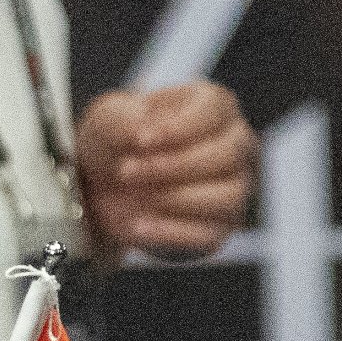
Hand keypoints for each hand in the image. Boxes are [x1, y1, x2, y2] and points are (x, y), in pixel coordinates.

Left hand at [76, 82, 258, 259]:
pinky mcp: (220, 226)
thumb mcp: (109, 119)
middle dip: (171, 166)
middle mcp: (235, 144)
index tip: (140, 141)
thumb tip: (142, 135)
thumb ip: (124, 120)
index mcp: (215, 106)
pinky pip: (210, 234)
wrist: (105, 184)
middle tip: (126, 172)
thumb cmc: (118, 141)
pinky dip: (171, 232)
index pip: (215, 111)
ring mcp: (233, 186)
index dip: (178, 128)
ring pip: (228, 196)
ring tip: (138, 196)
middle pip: (226, 154)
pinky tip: (139, 226)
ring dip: (177, 198)